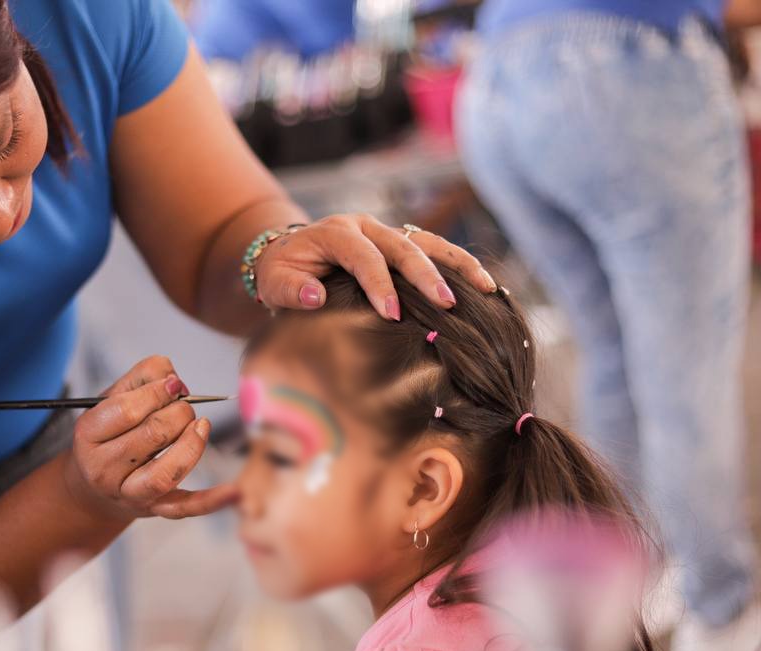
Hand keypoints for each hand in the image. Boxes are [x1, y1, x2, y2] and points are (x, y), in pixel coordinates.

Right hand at [65, 356, 238, 520]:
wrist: (96, 484)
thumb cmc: (110, 432)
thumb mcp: (112, 398)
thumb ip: (141, 377)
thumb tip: (174, 379)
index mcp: (88, 434)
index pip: (128, 410)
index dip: (158, 392)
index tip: (175, 385)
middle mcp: (103, 468)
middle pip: (153, 435)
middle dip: (179, 413)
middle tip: (183, 407)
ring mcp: (129, 493)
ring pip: (167, 472)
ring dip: (192, 443)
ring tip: (200, 426)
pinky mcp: (155, 508)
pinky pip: (185, 507)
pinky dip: (211, 501)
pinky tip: (234, 491)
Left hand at [253, 213, 497, 319]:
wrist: (288, 253)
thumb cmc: (282, 272)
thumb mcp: (274, 282)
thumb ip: (291, 290)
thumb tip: (315, 297)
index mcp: (335, 232)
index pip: (363, 255)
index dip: (379, 283)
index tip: (392, 314)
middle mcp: (366, 226)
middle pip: (403, 245)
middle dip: (427, 274)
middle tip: (447, 304)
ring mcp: (386, 233)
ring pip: (428, 242)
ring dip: (458, 264)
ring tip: (486, 288)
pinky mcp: (400, 244)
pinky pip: (434, 251)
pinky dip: (459, 267)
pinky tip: (484, 286)